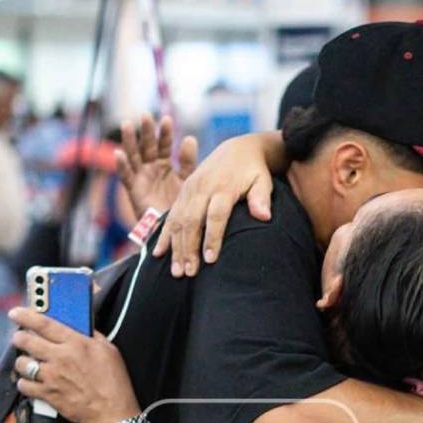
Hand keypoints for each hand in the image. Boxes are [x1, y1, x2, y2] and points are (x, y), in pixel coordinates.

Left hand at [9, 307, 138, 422]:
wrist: (113, 412)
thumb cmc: (114, 381)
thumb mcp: (109, 351)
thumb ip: (92, 336)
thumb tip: (79, 326)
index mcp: (76, 343)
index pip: (44, 323)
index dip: (25, 316)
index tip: (15, 313)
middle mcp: (60, 357)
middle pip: (26, 341)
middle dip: (19, 338)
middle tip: (20, 339)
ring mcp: (51, 377)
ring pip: (22, 363)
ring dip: (23, 362)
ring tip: (29, 363)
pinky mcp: (47, 394)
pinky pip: (24, 385)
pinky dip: (25, 383)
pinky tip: (31, 382)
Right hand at [115, 114, 197, 216]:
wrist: (173, 229)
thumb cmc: (180, 204)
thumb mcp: (187, 180)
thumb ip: (188, 162)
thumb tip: (190, 138)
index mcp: (164, 164)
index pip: (164, 144)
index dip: (165, 133)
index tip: (167, 119)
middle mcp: (151, 168)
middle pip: (147, 146)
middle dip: (146, 131)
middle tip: (146, 115)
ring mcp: (141, 177)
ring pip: (133, 156)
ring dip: (129, 140)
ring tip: (127, 124)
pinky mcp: (133, 190)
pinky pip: (126, 176)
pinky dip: (121, 165)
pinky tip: (118, 153)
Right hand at [153, 133, 278, 277]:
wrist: (237, 150)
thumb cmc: (254, 171)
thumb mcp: (262, 180)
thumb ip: (261, 198)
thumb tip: (264, 217)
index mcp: (222, 186)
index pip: (215, 215)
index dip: (212, 238)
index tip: (210, 260)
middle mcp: (202, 188)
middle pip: (192, 221)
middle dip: (190, 249)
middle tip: (190, 273)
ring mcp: (189, 190)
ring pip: (178, 221)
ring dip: (176, 248)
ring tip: (177, 272)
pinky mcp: (182, 193)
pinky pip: (170, 216)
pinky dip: (164, 235)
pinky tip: (158, 253)